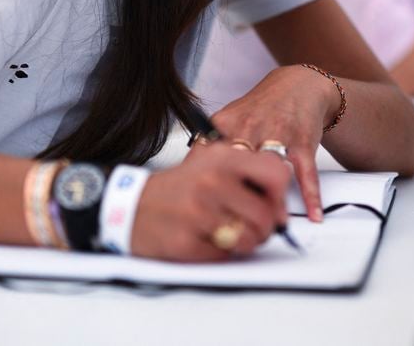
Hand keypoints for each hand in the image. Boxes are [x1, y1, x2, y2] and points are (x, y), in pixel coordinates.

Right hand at [131, 143, 289, 260]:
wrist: (132, 207)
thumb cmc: (179, 188)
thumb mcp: (213, 164)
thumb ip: (248, 174)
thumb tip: (280, 201)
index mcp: (222, 158)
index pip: (275, 172)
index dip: (280, 194)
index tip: (274, 204)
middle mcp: (212, 181)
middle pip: (266, 215)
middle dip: (266, 228)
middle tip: (255, 228)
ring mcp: (199, 212)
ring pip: (250, 239)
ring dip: (247, 243)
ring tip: (232, 235)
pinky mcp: (187, 241)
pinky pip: (226, 256)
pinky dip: (222, 253)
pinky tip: (208, 240)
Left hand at [211, 65, 338, 221]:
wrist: (297, 85)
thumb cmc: (262, 108)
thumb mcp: (230, 118)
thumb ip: (211, 144)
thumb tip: (190, 174)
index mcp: (227, 123)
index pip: (208, 157)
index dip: (204, 184)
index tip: (202, 207)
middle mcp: (250, 127)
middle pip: (238, 168)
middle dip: (235, 196)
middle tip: (233, 223)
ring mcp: (278, 134)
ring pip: (270, 173)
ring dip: (271, 201)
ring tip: (269, 225)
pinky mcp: (303, 142)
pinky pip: (306, 173)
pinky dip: (311, 195)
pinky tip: (312, 215)